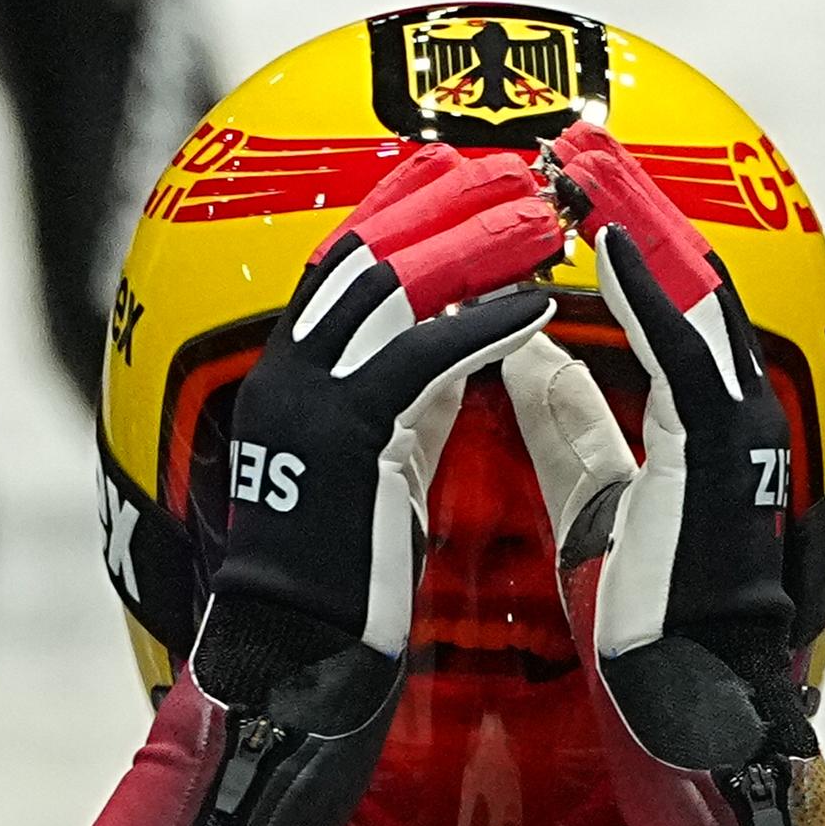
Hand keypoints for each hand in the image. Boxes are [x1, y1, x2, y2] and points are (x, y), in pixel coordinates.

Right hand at [196, 146, 561, 709]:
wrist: (299, 653)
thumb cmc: (342, 582)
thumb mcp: (376, 470)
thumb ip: (405, 408)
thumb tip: (449, 355)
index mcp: (289, 381)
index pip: (341, 267)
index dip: (399, 213)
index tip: (452, 172)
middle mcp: (288, 377)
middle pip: (364, 256)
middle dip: (441, 206)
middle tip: (511, 175)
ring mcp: (308, 403)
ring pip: (390, 289)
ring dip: (470, 245)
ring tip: (536, 223)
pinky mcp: (344, 440)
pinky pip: (421, 359)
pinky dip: (482, 328)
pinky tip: (534, 309)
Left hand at [506, 126, 812, 762]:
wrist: (681, 695)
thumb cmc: (646, 617)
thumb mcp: (590, 500)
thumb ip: (566, 428)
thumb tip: (525, 359)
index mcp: (697, 426)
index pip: (664, 308)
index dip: (618, 245)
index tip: (569, 193)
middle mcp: (726, 414)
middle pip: (685, 280)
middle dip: (630, 209)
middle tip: (576, 149)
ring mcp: (732, 428)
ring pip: (692, 294)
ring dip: (637, 224)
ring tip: (585, 166)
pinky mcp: (717, 452)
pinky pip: (684, 349)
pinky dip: (643, 291)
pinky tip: (598, 244)